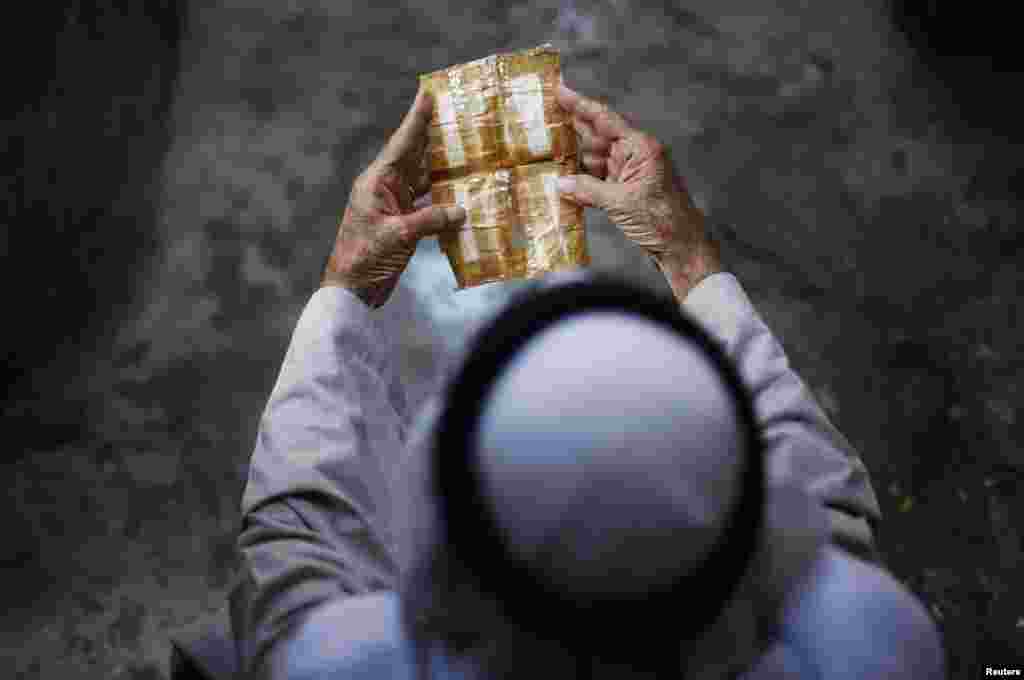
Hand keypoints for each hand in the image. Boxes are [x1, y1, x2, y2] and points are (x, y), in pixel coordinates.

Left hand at [322, 86, 466, 307]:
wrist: (352, 290)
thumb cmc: (365, 260)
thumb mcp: (398, 236)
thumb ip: (431, 220)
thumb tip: (462, 210)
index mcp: (376, 182)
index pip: (401, 144)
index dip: (416, 119)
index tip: (427, 93)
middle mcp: (385, 188)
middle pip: (414, 156)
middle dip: (433, 135)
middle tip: (454, 112)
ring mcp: (394, 205)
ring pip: (423, 178)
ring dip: (442, 166)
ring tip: (465, 147)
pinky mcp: (403, 223)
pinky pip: (427, 203)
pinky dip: (443, 198)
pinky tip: (461, 191)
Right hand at [554, 77, 721, 298]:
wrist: (681, 248)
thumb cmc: (661, 221)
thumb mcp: (620, 203)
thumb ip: (587, 190)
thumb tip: (559, 182)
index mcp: (640, 148)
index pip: (605, 119)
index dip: (580, 104)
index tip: (559, 90)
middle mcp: (635, 155)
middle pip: (597, 136)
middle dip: (571, 130)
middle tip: (542, 119)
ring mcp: (630, 174)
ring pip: (594, 160)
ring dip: (572, 159)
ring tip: (544, 154)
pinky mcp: (626, 192)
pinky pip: (598, 180)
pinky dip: (581, 182)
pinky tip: (561, 182)